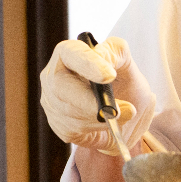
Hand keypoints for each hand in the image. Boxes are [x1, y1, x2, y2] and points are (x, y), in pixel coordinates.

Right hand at [39, 36, 155, 155]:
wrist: (128, 118)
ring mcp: (51, 102)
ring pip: (68, 111)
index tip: (109, 76)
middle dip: (89, 100)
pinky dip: (96, 128)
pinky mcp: (57, 125)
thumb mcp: (128, 65)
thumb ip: (117, 53)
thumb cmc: (124, 85)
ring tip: (119, 115)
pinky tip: (106, 123)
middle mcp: (53, 75)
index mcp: (69, 53)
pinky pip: (73, 129)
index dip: (88, 63)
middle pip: (60, 86)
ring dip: (98, 117)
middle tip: (116, 110)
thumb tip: (104, 60)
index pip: (70, 52)